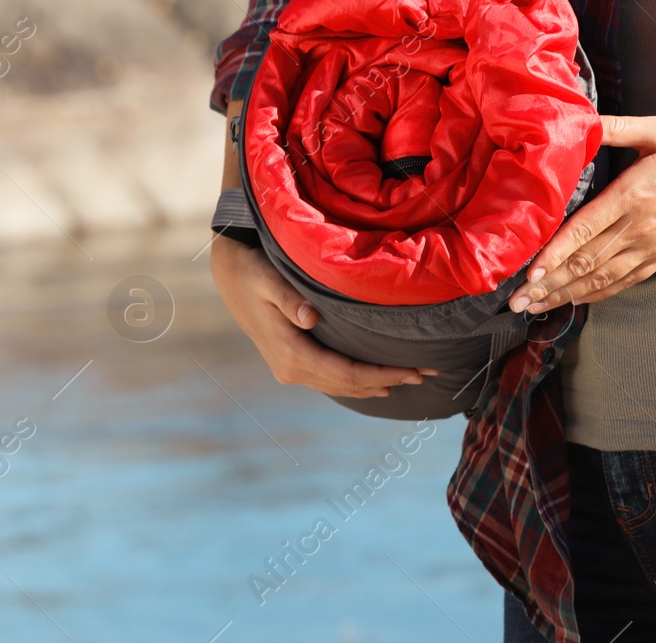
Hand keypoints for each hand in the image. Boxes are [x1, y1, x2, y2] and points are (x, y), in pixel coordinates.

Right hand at [209, 235, 436, 398]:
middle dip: (389, 380)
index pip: (346, 373)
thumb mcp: (268, 278)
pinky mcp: (292, 363)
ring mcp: (290, 370)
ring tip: (411, 379)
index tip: (413, 370)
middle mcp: (290, 369)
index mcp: (289, 353)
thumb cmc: (251, 269)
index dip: (382, 374)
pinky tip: (377, 382)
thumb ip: (289, 297)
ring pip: (341, 386)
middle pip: (348, 384)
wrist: (228, 275)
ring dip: (376, 384)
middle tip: (427, 374)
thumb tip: (310, 318)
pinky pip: (331, 379)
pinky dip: (357, 383)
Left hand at [509, 114, 655, 312]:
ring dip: (566, 296)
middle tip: (516, 302)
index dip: (555, 254)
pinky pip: (624, 281)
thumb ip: (616, 127)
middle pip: (586, 263)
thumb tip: (581, 121)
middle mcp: (639, 228)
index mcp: (633, 195)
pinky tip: (574, 301)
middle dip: (549, 285)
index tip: (530, 272)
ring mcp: (652, 248)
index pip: (585, 231)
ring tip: (535, 307)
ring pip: (601, 279)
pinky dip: (596, 294)